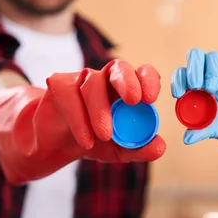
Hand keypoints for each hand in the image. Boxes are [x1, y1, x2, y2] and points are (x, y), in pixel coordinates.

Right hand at [0, 59, 165, 183]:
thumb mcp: (121, 150)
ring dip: (100, 111)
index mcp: (128, 88)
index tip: (151, 98)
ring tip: (104, 136)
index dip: (148, 79)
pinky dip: (78, 119)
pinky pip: (69, 96)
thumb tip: (160, 147)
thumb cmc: (96, 139)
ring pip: (93, 84)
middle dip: (128, 81)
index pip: (142, 73)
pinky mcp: (60, 84)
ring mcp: (82, 79)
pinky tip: (85, 139)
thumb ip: (141, 148)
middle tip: (134, 100)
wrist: (58, 145)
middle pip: (119, 67)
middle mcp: (106, 78)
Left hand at [171, 48, 217, 152]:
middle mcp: (208, 75)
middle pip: (195, 56)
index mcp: (196, 87)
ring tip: (212, 91)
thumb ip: (201, 132)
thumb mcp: (215, 130)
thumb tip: (186, 140)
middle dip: (193, 68)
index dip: (178, 80)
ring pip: (212, 56)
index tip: (178, 94)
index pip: (181, 73)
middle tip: (195, 86)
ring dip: (210, 72)